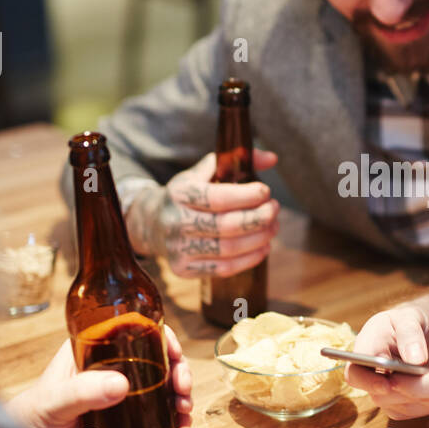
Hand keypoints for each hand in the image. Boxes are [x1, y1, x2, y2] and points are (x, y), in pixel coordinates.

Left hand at [5, 326, 193, 427]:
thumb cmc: (25, 423)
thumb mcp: (50, 404)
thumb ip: (80, 392)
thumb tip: (121, 384)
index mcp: (89, 353)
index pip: (132, 331)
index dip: (160, 337)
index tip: (175, 352)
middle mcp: (106, 372)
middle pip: (154, 360)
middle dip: (176, 370)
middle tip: (183, 387)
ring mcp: (116, 400)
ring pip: (158, 388)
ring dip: (178, 395)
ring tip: (184, 411)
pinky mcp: (123, 427)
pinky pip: (154, 418)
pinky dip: (172, 420)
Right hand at [127, 150, 280, 277]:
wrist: (153, 223)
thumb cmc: (188, 195)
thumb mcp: (204, 172)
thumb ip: (237, 160)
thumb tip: (271, 158)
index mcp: (180, 193)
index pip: (218, 198)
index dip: (247, 196)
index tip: (266, 191)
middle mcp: (176, 222)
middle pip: (227, 226)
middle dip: (259, 218)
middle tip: (275, 209)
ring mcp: (179, 248)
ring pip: (229, 249)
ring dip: (259, 238)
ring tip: (273, 227)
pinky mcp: (183, 269)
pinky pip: (224, 269)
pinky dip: (250, 259)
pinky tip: (264, 247)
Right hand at [345, 303, 428, 397]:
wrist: (416, 334)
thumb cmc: (409, 323)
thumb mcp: (410, 319)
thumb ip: (411, 335)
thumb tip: (415, 359)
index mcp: (365, 347)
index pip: (355, 372)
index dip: (368, 382)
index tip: (387, 385)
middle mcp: (367, 371)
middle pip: (373, 394)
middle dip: (399, 393)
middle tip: (421, 387)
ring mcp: (378, 387)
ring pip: (390, 404)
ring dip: (412, 398)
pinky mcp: (392, 400)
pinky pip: (403, 409)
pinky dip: (420, 403)